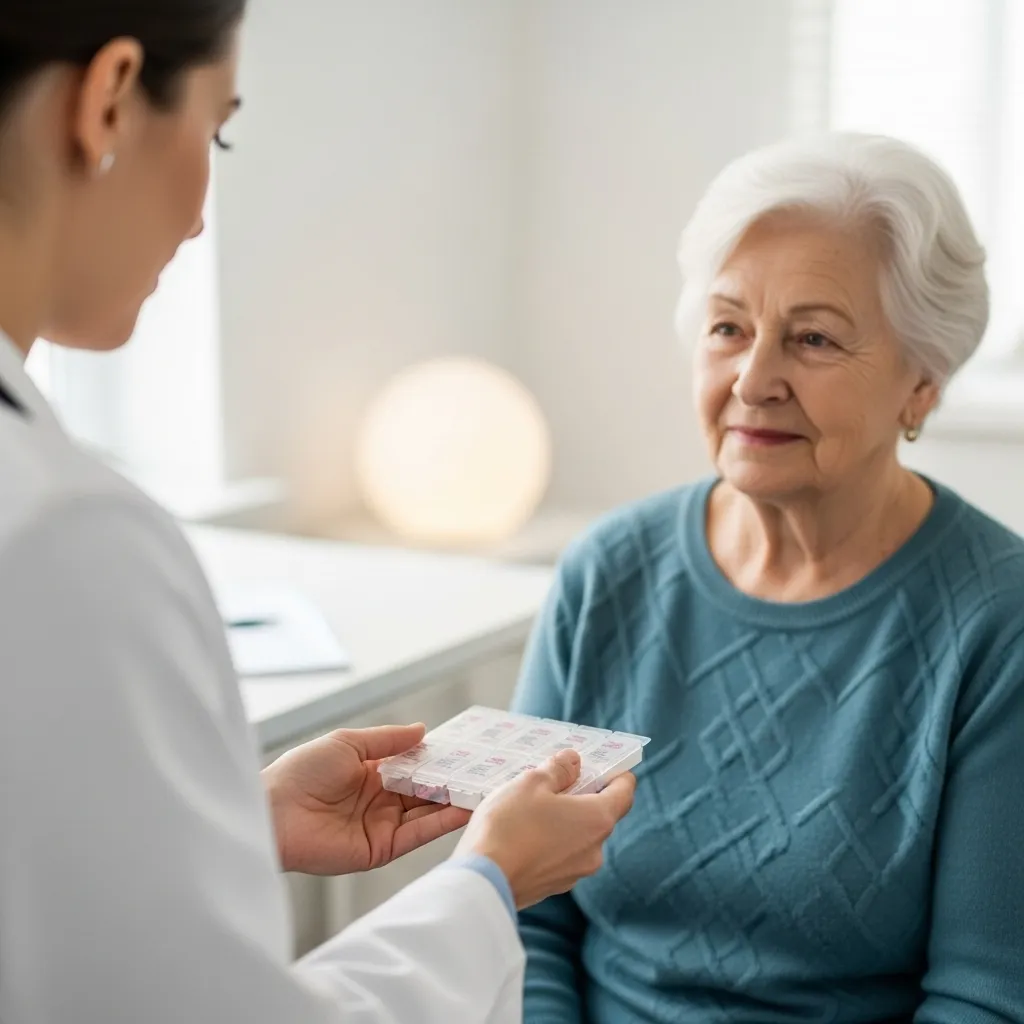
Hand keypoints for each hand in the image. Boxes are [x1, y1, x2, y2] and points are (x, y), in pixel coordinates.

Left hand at [262, 724, 470, 875]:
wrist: (272, 815)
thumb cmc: (301, 772)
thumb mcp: (347, 744)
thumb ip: (387, 740)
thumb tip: (423, 730)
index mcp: (370, 773)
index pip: (413, 766)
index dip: (439, 758)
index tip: (468, 750)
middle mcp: (379, 801)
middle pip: (425, 790)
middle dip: (453, 780)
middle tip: (488, 770)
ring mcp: (381, 826)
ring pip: (427, 812)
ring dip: (455, 801)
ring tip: (485, 788)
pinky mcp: (380, 849)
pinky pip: (417, 835)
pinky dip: (442, 822)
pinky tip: (464, 808)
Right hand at [454, 749, 635, 908]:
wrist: (482, 882)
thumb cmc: (509, 827)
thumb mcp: (532, 782)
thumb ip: (558, 769)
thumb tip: (573, 761)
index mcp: (597, 820)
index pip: (624, 792)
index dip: (616, 775)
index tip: (602, 765)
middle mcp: (594, 850)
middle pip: (599, 814)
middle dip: (580, 796)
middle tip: (554, 781)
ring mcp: (574, 873)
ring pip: (577, 836)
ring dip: (562, 820)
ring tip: (530, 808)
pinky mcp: (553, 887)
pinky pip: (559, 856)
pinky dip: (548, 842)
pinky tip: (522, 833)